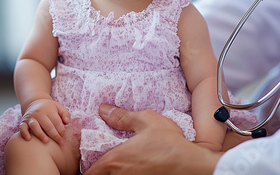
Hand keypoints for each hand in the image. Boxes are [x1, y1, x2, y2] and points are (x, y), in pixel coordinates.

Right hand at [19, 98, 70, 144]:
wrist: (34, 102)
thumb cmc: (49, 108)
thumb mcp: (58, 107)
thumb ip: (65, 114)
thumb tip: (67, 122)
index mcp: (49, 110)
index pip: (56, 121)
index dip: (61, 130)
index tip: (64, 137)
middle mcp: (39, 113)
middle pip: (47, 125)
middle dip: (55, 135)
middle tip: (60, 143)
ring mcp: (31, 117)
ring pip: (35, 126)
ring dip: (40, 134)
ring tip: (46, 142)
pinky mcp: (23, 122)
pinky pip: (22, 127)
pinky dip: (24, 133)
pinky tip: (28, 139)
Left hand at [84, 105, 221, 174]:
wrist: (192, 165)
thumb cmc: (169, 143)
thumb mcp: (146, 121)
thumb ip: (122, 116)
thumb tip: (103, 110)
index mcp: (115, 161)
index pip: (89, 172)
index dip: (87, 167)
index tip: (89, 160)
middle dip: (98, 170)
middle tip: (102, 160)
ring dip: (113, 172)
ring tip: (120, 164)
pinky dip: (126, 174)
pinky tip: (134, 167)